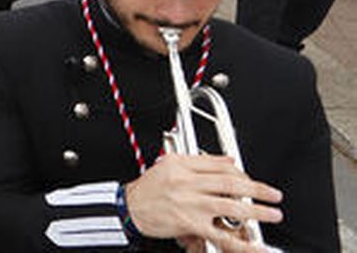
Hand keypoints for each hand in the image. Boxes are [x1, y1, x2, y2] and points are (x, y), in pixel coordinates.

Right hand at [123, 154, 281, 251]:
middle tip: (274, 195)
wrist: (129, 208)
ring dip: (255, 211)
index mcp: (184, 167)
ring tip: (272, 214)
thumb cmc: (148, 188)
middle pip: (229, 185)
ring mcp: (190, 206)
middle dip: (257, 190)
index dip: (241, 172)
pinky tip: (255, 247)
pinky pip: (219, 235)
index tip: (252, 180)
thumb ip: (200, 161)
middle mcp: (188, 185)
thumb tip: (228, 160)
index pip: (219, 166)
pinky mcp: (190, 224)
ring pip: (229, 207)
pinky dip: (240, 243)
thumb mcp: (169, 164)